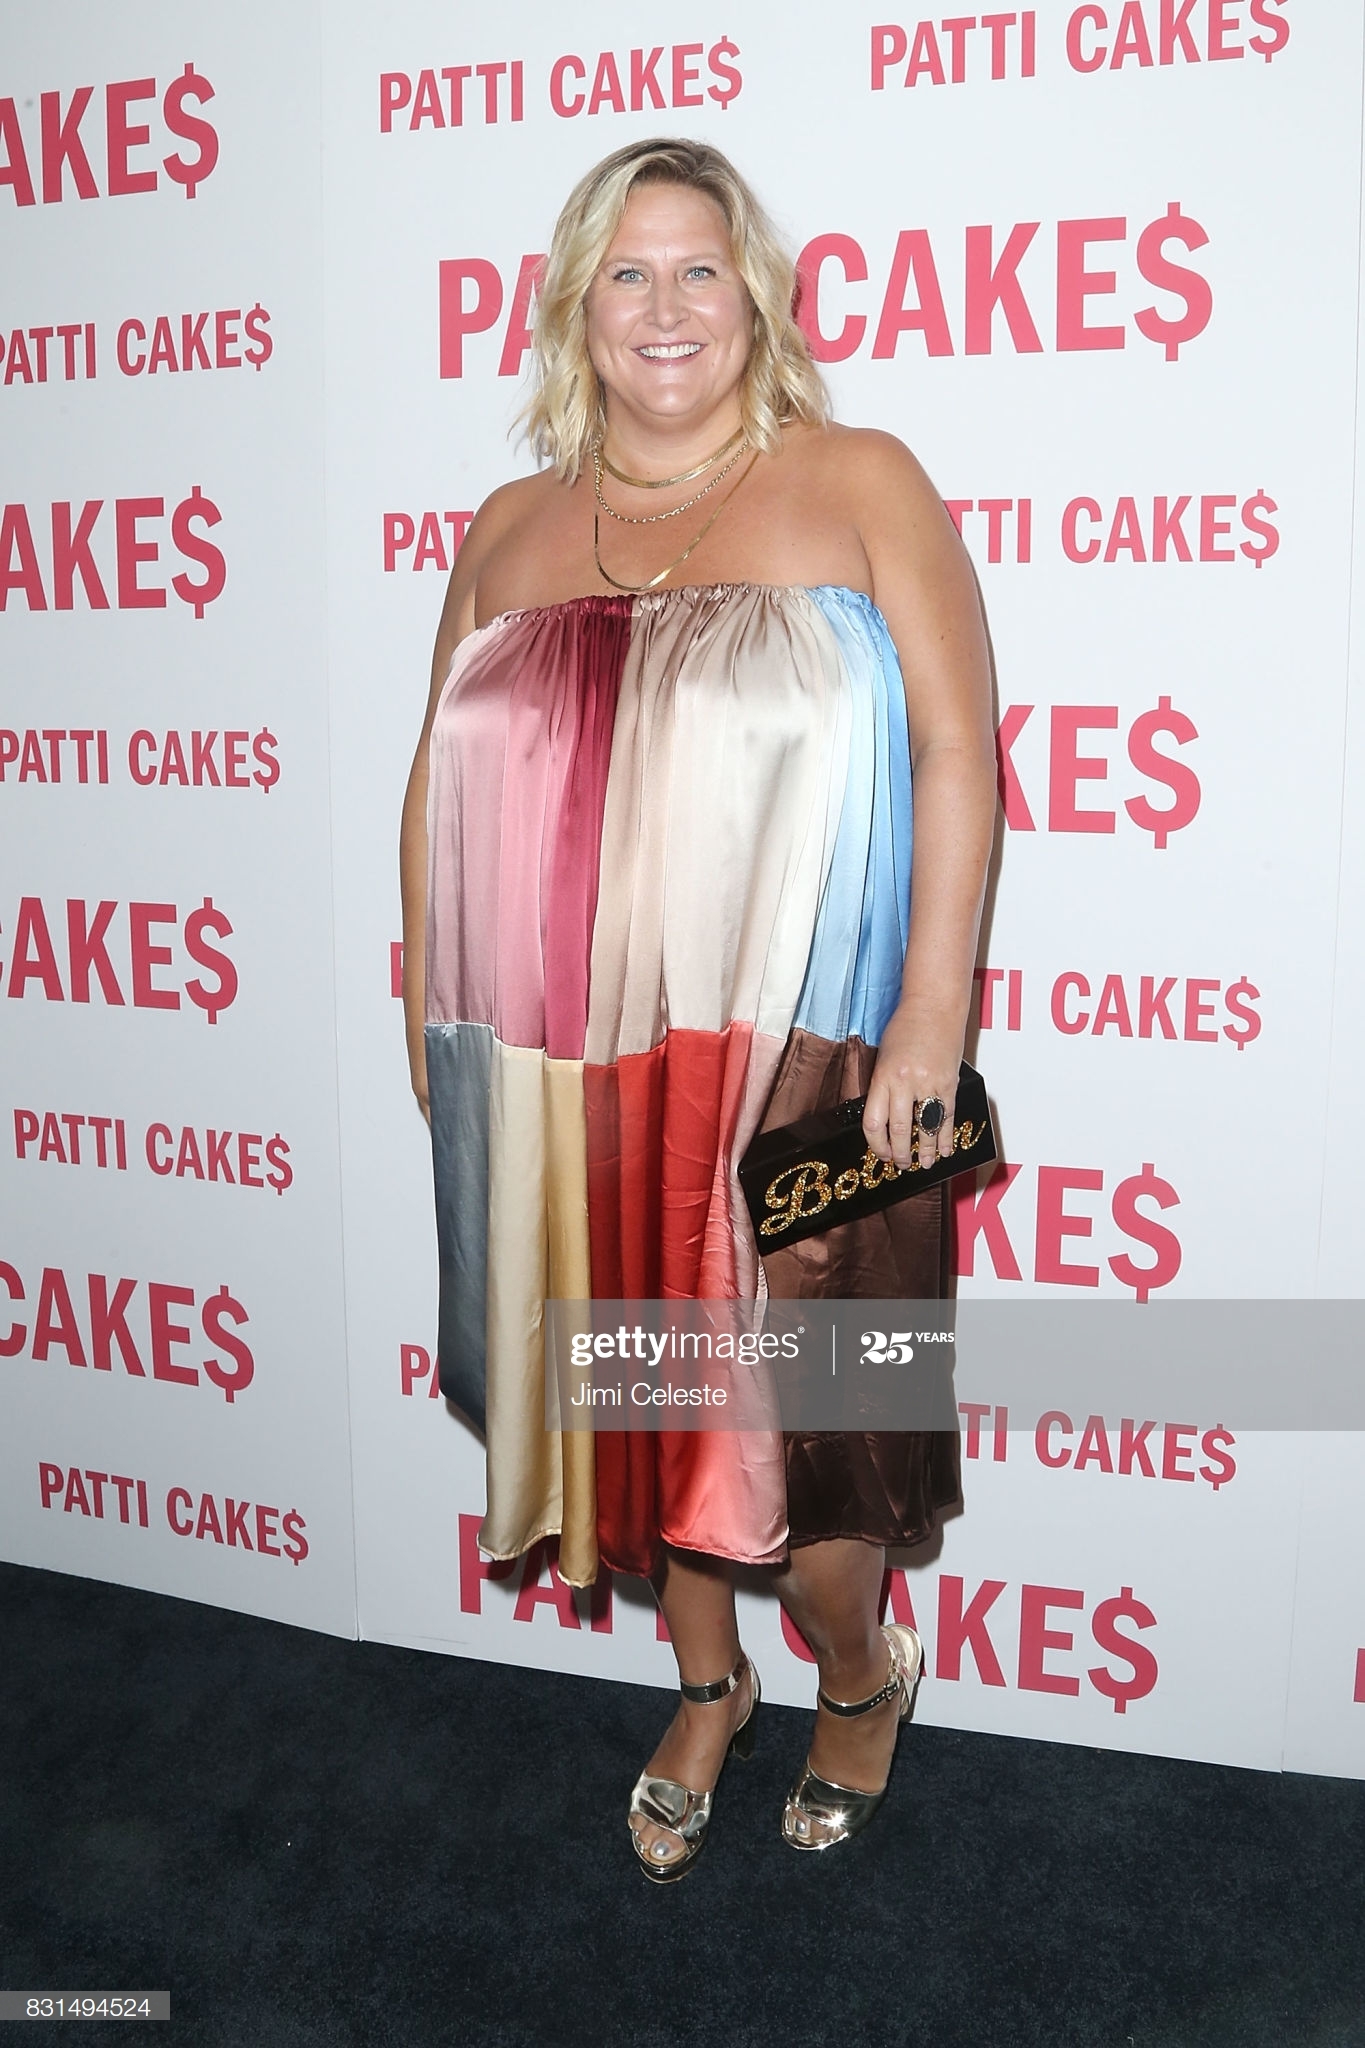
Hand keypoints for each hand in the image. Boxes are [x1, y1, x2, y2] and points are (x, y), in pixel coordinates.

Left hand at [862, 1000, 962, 1171]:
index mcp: (884, 1076)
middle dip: (900, 1153)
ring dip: (926, 1150)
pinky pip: (948, 1116)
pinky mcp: (949, 1083)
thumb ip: (882, 1085)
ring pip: (927, 1128)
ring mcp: (930, 1084)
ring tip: (926, 1162)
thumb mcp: (883, 1056)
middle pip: (900, 1131)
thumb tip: (884, 1117)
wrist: (934, 1005)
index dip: (877, 1144)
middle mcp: (906, 1082)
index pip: (874, 1122)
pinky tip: (946, 1148)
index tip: (880, 1153)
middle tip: (901, 1164)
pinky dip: (947, 1136)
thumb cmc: (906, 1025)